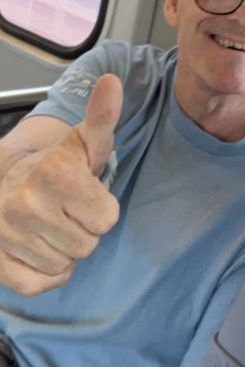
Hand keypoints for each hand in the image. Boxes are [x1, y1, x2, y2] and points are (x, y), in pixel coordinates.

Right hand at [0, 75, 122, 295]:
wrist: (1, 177)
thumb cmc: (52, 163)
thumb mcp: (82, 141)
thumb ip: (103, 116)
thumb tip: (112, 82)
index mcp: (56, 174)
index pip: (107, 220)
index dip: (101, 210)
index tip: (84, 195)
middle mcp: (27, 204)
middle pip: (87, 246)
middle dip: (83, 231)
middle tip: (66, 211)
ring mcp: (7, 233)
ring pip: (63, 265)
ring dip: (63, 252)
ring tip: (50, 226)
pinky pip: (36, 284)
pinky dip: (44, 274)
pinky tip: (39, 249)